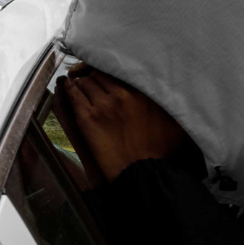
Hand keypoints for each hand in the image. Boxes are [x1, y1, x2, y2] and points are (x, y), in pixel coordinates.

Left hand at [60, 68, 189, 182]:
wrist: (141, 172)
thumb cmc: (158, 151)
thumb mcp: (175, 123)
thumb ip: (172, 105)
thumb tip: (174, 94)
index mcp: (140, 93)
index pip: (119, 72)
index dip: (111, 72)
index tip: (108, 76)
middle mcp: (121, 94)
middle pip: (100, 75)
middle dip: (95, 76)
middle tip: (93, 80)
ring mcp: (102, 105)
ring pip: (86, 83)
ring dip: (82, 82)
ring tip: (80, 84)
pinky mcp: (87, 118)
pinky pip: (74, 95)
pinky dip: (70, 89)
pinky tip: (68, 86)